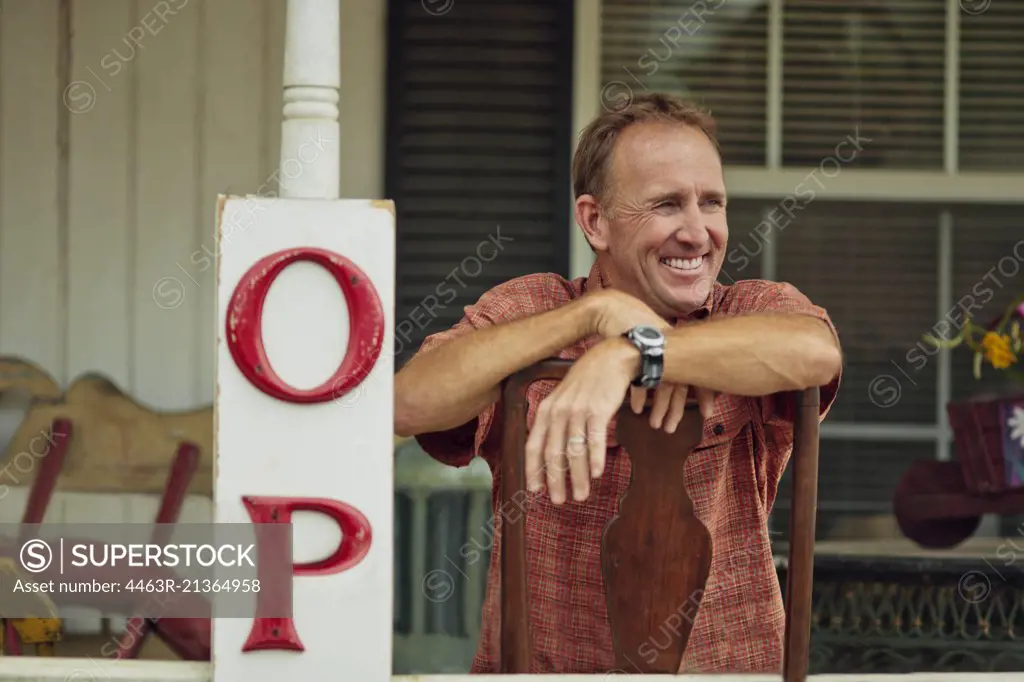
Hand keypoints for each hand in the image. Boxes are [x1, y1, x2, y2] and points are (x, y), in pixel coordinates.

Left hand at [524, 338, 720, 504]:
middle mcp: (559, 411)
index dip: (533, 469)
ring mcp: (578, 410)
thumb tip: (552, 448)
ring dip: (578, 477)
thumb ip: (556, 420)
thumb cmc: (590, 380)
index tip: (535, 490)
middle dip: (556, 481)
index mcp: (547, 409)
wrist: (613, 358)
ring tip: (581, 496)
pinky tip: (599, 474)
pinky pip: (595, 440)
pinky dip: (596, 459)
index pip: (534, 445)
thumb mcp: (565, 397)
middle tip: (559, 501)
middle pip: (553, 453)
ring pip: (574, 452)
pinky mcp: (598, 410)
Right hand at [586, 290, 715, 430]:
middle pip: (683, 382)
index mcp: (678, 346)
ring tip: (656, 425)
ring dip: (661, 407)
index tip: (707, 413)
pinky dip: (641, 396)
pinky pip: (642, 378)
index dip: (704, 394)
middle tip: (673, 428)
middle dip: (679, 408)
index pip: (699, 372)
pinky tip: (638, 408)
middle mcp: (670, 349)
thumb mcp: (654, 342)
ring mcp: (653, 350)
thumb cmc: (633, 326)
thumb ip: (666, 357)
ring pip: (664, 384)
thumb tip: (674, 376)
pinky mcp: (636, 352)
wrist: (611, 309)